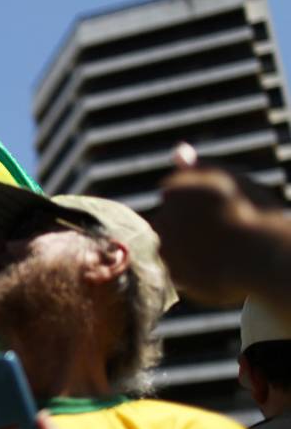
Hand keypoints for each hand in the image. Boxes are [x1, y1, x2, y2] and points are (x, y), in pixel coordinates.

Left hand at [155, 144, 266, 305]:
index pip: (176, 194)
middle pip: (171, 220)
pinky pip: (182, 272)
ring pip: (173, 247)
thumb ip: (200, 167)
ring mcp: (166, 250)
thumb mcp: (232, 180)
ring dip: (189, 248)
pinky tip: (219, 266)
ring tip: (223, 249)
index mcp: (174, 190)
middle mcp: (162, 219)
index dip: (200, 203)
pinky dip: (195, 271)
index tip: (222, 209)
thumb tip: (178, 152)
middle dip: (189, 225)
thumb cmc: (255, 213)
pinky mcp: (174, 276)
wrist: (267, 256)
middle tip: (224, 231)